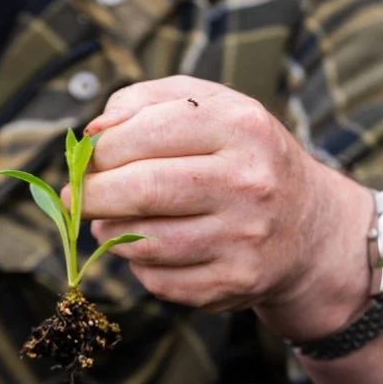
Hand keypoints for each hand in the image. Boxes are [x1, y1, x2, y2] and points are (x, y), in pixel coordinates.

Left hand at [78, 76, 374, 341]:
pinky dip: (138, 266)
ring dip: (108, 233)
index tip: (87, 160)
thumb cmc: (240, 157)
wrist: (309, 227)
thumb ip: (145, 101)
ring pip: (143, 242)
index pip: (146, 132)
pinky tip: (148, 249)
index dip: (101, 150)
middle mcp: (249, 182)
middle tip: (73, 197)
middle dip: (91, 195)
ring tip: (109, 221)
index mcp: (242, 126)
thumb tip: (93, 132)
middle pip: (141, 190)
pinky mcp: (234, 282)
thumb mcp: (209, 107)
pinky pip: (158, 280)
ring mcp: (245, 238)